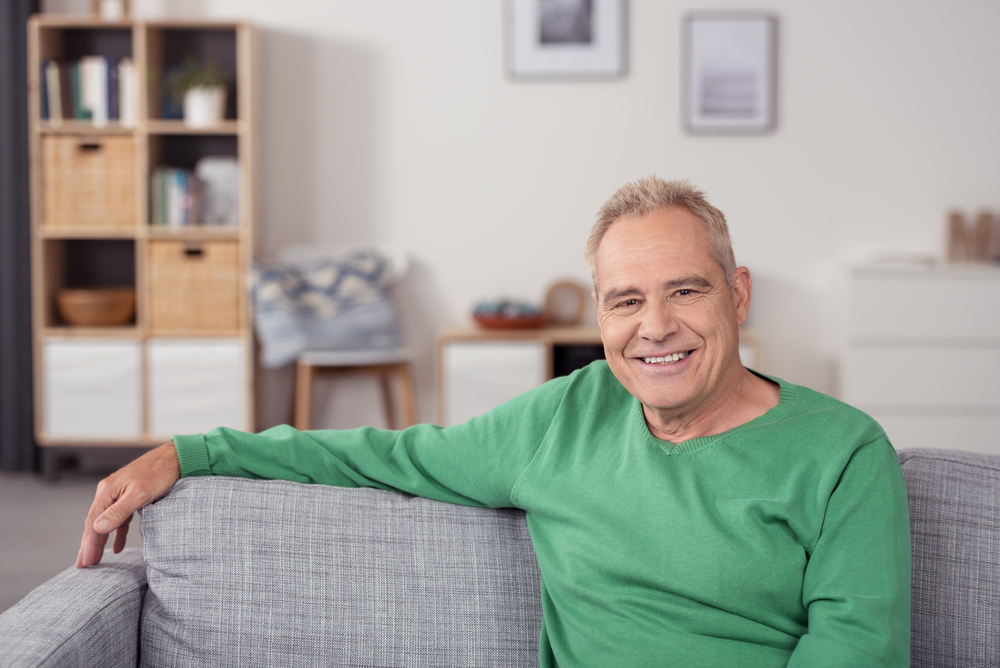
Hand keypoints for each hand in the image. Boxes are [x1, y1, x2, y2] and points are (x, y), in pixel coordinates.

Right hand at [76, 441, 180, 567]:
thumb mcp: (140, 494)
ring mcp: (119, 494)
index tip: (84, 562)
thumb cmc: (159, 472)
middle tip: (84, 566)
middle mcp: (109, 492)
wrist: (174, 457)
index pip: (92, 522)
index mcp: (107, 491)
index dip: (87, 544)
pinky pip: (119, 518)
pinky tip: (118, 546)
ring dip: (102, 541)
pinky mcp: (130, 496)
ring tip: (96, 559)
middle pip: (96, 523)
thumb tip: (98, 528)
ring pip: (107, 522)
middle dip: (90, 545)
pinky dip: (117, 533)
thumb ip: (119, 512)